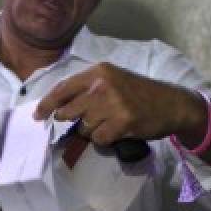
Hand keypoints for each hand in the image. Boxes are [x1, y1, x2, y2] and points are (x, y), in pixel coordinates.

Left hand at [33, 62, 205, 146]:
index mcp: (98, 72)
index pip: (62, 89)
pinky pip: (98, 138)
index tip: (38, 115)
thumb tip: (55, 106)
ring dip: (92, 130)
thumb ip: (85, 88)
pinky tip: (118, 130)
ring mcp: (112, 104)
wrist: (173, 104)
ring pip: (83, 127)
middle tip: (88, 118)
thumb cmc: (138, 93)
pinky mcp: (122, 123)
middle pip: (68, 111)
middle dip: (72, 120)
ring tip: (110, 122)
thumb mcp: (112, 80)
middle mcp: (102, 85)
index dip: (46, 104)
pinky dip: (105, 138)